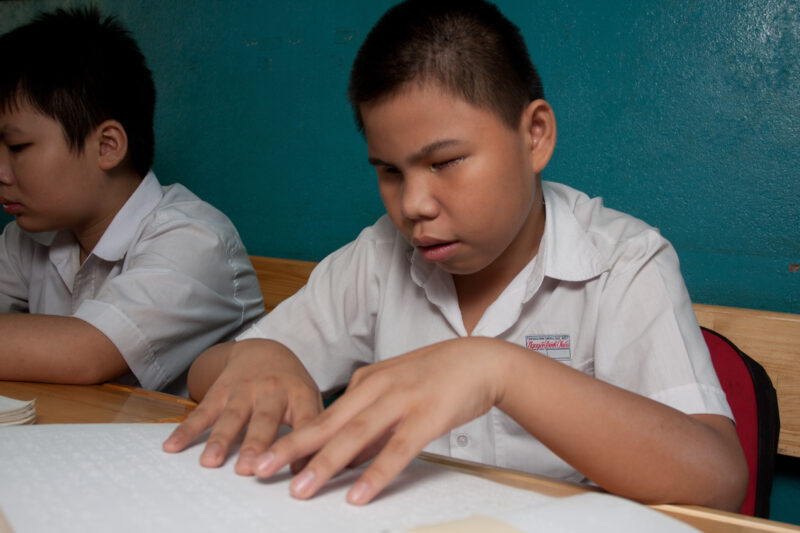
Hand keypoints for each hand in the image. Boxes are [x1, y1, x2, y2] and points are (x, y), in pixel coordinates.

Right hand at [162, 339, 322, 474]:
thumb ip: (314, 433)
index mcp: (301, 395)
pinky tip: (172, 447)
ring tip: (211, 462)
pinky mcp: (220, 390)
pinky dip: (186, 430)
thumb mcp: (310, 401)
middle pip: (264, 419)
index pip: (306, 421)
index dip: (302, 445)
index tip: (297, 470)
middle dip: (257, 444)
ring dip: (220, 439)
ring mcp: (244, 389)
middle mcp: (272, 390)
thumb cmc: (292, 386)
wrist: (263, 349)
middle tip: (250, 470)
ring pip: (231, 415)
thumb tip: (314, 472)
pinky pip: (202, 411)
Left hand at [250, 337, 507, 504]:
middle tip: (259, 470)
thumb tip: (345, 458)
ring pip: (355, 436)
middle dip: (291, 448)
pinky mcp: (427, 416)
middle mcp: (378, 388)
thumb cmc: (439, 377)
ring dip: (324, 464)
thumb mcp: (396, 392)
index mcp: (368, 381)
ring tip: (299, 490)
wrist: (481, 360)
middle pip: (328, 423)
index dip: (293, 438)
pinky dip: (375, 473)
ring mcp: (402, 400)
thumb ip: (371, 423)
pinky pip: (397, 450)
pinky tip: (358, 495)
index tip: (265, 457)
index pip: (324, 415)